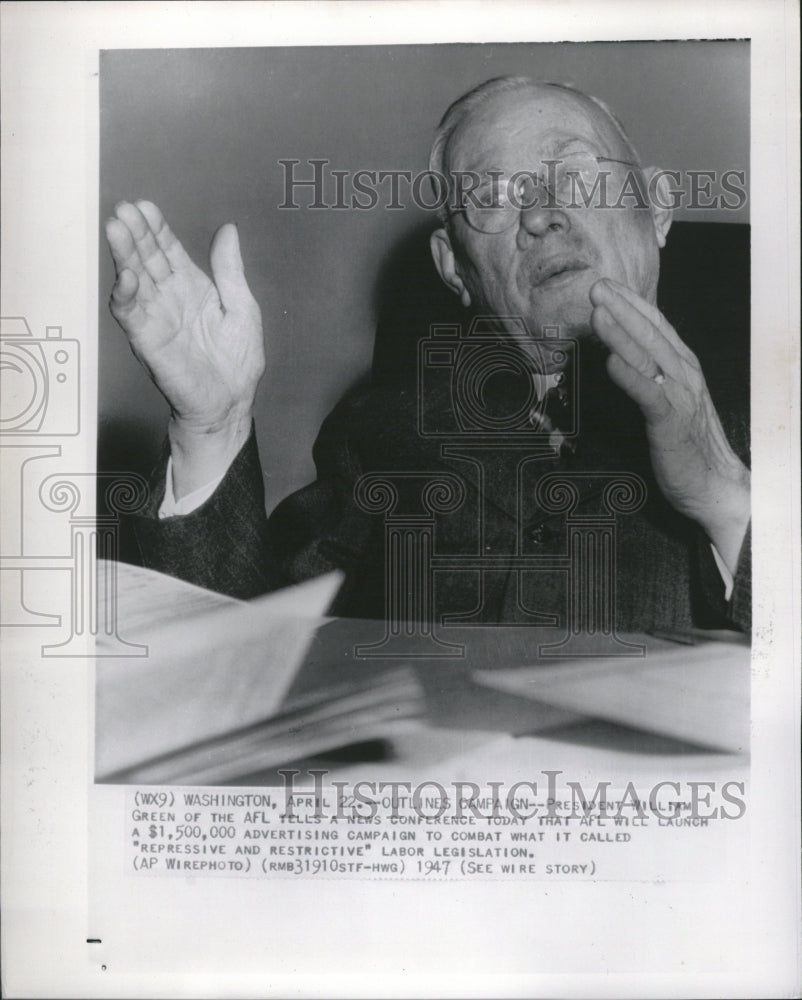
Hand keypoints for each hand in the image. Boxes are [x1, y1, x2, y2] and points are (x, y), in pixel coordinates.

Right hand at [105, 201, 264, 496]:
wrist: (230, 403)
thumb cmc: (236, 361)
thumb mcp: (242, 307)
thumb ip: (230, 270)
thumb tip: (228, 231)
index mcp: (191, 287)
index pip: (167, 251)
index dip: (157, 229)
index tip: (146, 207)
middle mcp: (168, 299)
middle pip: (146, 259)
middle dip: (135, 234)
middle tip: (125, 209)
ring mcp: (156, 318)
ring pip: (134, 280)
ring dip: (124, 255)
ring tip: (117, 229)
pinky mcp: (149, 341)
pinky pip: (132, 316)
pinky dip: (126, 295)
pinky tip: (126, 275)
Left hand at [590, 278, 749, 575]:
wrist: (716, 484)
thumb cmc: (689, 443)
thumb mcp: (670, 400)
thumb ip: (651, 375)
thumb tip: (622, 355)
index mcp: (683, 366)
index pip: (656, 326)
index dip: (631, 303)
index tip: (608, 285)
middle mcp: (684, 374)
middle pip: (650, 333)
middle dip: (622, 307)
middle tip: (596, 286)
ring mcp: (679, 396)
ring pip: (648, 356)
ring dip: (621, 332)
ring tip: (597, 312)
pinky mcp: (670, 421)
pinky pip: (648, 394)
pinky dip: (629, 375)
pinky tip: (611, 362)